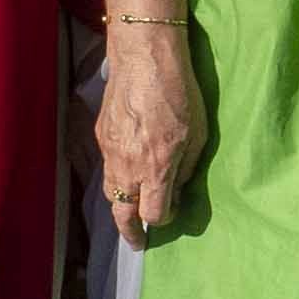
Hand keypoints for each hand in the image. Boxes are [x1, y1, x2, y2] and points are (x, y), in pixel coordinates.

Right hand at [96, 22, 207, 244]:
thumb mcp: (197, 135)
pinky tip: (127, 170)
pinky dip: (116, 176)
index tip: (171, 214)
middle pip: (122, 213)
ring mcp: (110, 151)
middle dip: (130, 231)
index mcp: (156, 168)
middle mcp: (128, 166)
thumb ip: (186, 169)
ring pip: (110, 191)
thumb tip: (176, 191)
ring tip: (130, 209)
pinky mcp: (101, 136)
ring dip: (121, 204)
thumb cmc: (179, 92)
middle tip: (138, 241)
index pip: (154, 214)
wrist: (143, 58)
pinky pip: (106, 167)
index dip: (163, 220)